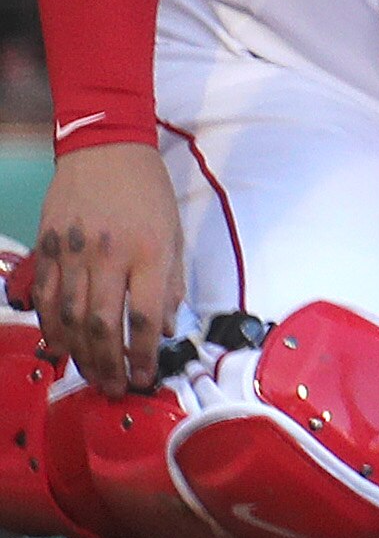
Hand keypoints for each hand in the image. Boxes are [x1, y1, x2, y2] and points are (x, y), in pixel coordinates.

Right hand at [29, 143, 184, 393]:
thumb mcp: (174, 232)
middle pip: (103, 324)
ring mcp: (73, 253)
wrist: (106, 149)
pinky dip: (51, 328)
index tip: (146, 376)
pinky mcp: (48, 250)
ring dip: (80, 354)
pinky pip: (45, 299)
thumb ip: (172, 282)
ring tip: (91, 376)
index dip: (145, 354)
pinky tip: (61, 348)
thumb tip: (169, 329)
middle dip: (109, 364)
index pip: (146, 316)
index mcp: (149, 251)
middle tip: (115, 388)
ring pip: (70, 318)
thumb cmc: (147, 193)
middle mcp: (109, 256)